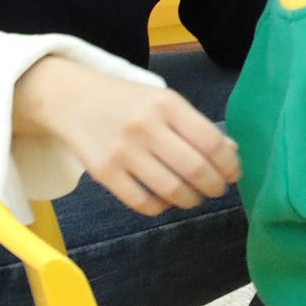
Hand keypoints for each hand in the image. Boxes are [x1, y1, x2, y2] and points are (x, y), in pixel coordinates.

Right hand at [13, 54, 238, 216]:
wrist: (71, 99)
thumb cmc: (128, 100)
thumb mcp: (164, 100)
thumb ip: (195, 125)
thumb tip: (230, 153)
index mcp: (167, 103)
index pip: (210, 141)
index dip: (228, 163)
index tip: (234, 173)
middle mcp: (146, 127)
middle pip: (194, 168)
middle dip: (214, 185)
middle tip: (219, 189)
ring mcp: (122, 151)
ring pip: (170, 188)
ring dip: (191, 199)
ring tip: (196, 198)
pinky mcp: (103, 172)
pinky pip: (140, 201)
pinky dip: (160, 207)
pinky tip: (166, 202)